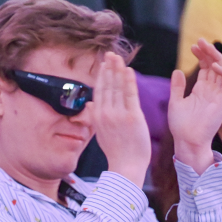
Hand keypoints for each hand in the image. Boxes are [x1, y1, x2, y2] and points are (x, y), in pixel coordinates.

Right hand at [90, 52, 150, 186]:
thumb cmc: (116, 152)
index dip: (102, 75)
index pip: (99, 91)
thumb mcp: (100, 133)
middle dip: (108, 68)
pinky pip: (130, 95)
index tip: (104, 63)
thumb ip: (95, 117)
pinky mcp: (132, 116)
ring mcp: (118, 114)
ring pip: (117, 87)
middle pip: (107, 85)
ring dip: (117, 70)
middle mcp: (105, 113)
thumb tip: (89, 105)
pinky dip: (129, 81)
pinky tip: (128, 70)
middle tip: (110, 54)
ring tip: (118, 57)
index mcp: (97, 116)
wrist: (125, 167)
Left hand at [168, 39, 221, 173]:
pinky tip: (213, 65)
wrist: (187, 141)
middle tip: (200, 41)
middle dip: (209, 52)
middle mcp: (212, 91)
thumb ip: (177, 87)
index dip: (202, 55)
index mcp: (202, 90)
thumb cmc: (180, 125)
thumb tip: (177, 70)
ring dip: (216, 58)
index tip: (193, 46)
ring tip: (206, 47)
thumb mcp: (176, 102)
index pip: (206, 67)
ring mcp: (219, 95)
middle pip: (215, 66)